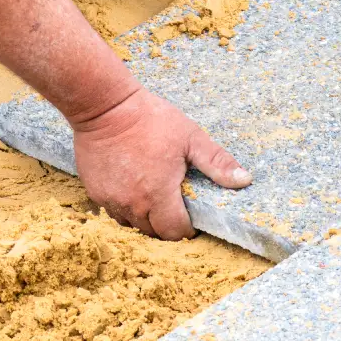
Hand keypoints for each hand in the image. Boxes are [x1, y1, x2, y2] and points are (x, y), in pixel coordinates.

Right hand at [71, 88, 251, 239]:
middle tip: (178, 208)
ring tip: (157, 199)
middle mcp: (132, 204)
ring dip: (147, 219)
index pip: (175, 232)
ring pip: (133, 225)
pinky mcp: (95, 192)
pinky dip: (128, 208)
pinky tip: (136, 190)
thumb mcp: (191, 138)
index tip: (193, 218)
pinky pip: (115, 212)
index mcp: (158, 194)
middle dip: (169, 226)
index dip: (188, 229)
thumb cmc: (151, 119)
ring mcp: (110, 200)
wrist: (104, 106)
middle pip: (154, 233)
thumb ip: (218, 162)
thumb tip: (245, 180)